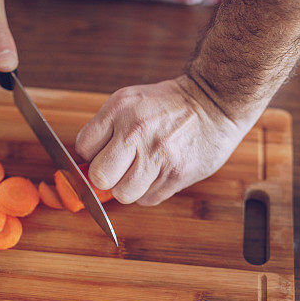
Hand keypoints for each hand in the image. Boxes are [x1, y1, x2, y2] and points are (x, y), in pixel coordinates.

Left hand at [75, 75, 256, 205]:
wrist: (215, 102)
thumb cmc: (170, 105)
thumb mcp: (132, 101)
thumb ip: (107, 129)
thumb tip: (86, 167)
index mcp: (121, 109)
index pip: (84, 148)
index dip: (93, 154)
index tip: (106, 151)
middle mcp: (136, 131)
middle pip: (100, 177)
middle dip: (107, 177)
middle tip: (120, 168)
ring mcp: (157, 155)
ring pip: (123, 194)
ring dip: (129, 188)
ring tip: (142, 172)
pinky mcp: (177, 174)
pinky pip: (148, 199)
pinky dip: (150, 192)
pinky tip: (160, 174)